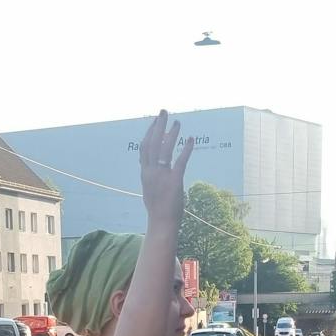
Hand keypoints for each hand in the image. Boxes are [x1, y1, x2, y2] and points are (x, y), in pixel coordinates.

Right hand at [139, 111, 194, 230]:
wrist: (162, 223)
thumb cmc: (157, 209)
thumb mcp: (149, 189)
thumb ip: (150, 176)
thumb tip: (149, 167)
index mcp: (145, 173)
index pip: (145, 147)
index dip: (149, 132)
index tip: (155, 122)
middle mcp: (151, 172)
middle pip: (152, 143)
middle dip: (158, 125)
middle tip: (164, 112)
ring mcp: (162, 176)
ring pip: (165, 149)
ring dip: (171, 134)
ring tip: (178, 122)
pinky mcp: (174, 181)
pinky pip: (180, 161)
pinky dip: (186, 149)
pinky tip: (190, 139)